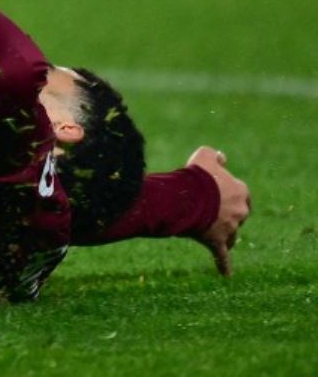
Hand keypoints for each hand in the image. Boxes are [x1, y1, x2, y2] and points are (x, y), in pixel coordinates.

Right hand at [187, 146, 249, 276]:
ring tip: (213, 234)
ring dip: (225, 235)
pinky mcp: (217, 242)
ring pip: (231, 235)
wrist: (186, 198)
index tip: (215, 191)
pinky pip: (222, 256)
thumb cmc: (196, 176)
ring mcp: (229, 229)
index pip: (241, 193)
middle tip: (210, 210)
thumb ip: (213, 154)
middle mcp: (240, 212)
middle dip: (227, 214)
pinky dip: (224, 265)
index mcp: (240, 192)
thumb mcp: (203, 156)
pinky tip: (226, 274)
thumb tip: (221, 158)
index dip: (227, 192)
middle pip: (238, 215)